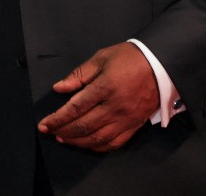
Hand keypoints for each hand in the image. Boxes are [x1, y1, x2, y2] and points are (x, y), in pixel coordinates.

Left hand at [36, 42, 158, 151]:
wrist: (161, 64)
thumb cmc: (130, 58)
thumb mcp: (102, 58)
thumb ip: (79, 75)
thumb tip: (59, 88)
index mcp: (105, 87)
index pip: (75, 108)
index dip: (57, 118)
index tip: (44, 123)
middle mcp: (115, 106)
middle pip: (84, 126)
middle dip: (63, 131)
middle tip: (49, 132)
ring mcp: (125, 118)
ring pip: (97, 138)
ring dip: (77, 141)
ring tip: (63, 138)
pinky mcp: (134, 125)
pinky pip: (114, 143)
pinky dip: (97, 146)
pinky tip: (86, 143)